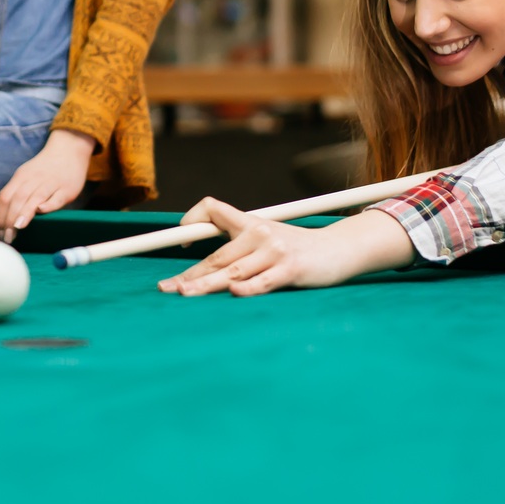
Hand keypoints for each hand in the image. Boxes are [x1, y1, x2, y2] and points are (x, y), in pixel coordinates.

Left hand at [0, 129, 94, 242]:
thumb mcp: (24, 175)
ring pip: (34, 198)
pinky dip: (48, 205)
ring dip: (24, 214)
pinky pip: (57, 198)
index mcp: (22, 176)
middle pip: (17, 199)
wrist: (69, 150)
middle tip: (7, 238)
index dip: (1, 215)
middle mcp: (34, 179)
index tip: (0, 232)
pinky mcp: (67, 189)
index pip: (6, 196)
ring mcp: (51, 183)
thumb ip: (11, 192)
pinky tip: (40, 211)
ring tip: (16, 230)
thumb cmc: (45, 168)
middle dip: (10, 220)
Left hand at [156, 202, 415, 296]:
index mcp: (250, 222)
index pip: (214, 210)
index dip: (193, 220)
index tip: (182, 240)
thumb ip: (240, 244)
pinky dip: (248, 288)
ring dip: (205, 284)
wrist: (338, 250)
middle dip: (189, 274)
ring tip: (184, 293)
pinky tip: (233, 292)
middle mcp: (259, 233)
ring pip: (233, 271)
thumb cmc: (296, 248)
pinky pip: (263, 281)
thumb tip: (207, 262)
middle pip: (217, 255)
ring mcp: (275, 251)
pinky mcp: (291, 269)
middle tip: (166, 288)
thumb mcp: (267, 236)